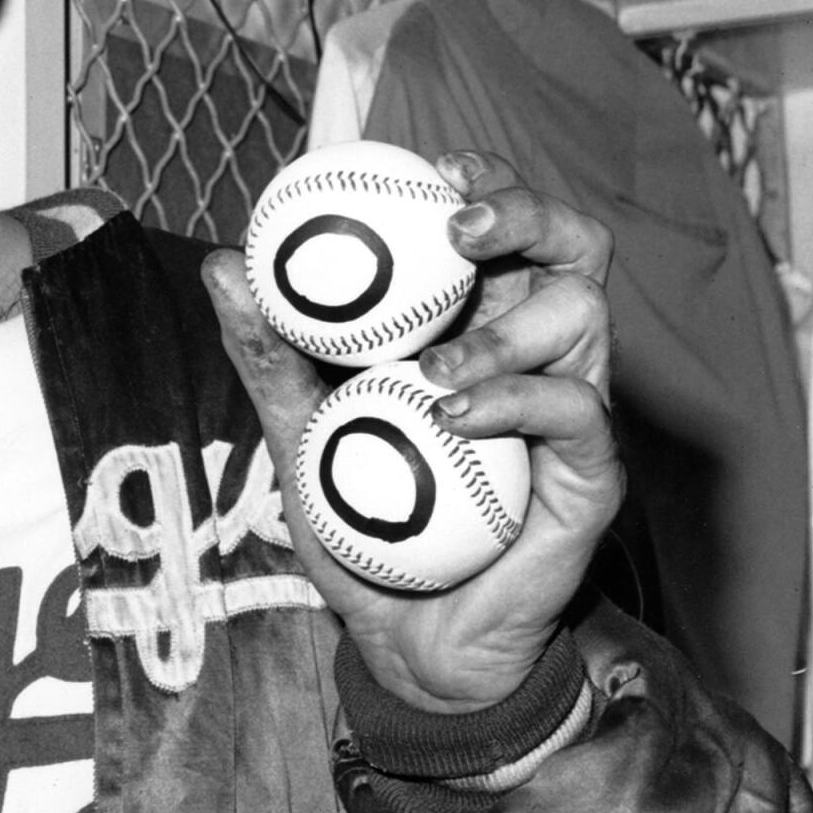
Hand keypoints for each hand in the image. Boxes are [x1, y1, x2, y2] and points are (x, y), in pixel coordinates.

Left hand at [203, 149, 623, 712]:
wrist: (406, 644)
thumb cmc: (363, 531)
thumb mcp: (297, 437)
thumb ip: (267, 357)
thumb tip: (221, 266)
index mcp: (479, 327)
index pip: (503, 229)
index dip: (483, 181)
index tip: (429, 168)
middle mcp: (536, 355)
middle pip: (572, 245)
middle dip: (527, 212)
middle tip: (460, 226)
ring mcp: (571, 412)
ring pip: (587, 313)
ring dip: (507, 324)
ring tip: (430, 368)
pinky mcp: (590, 475)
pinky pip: (578, 411)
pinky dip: (516, 397)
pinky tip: (452, 413)